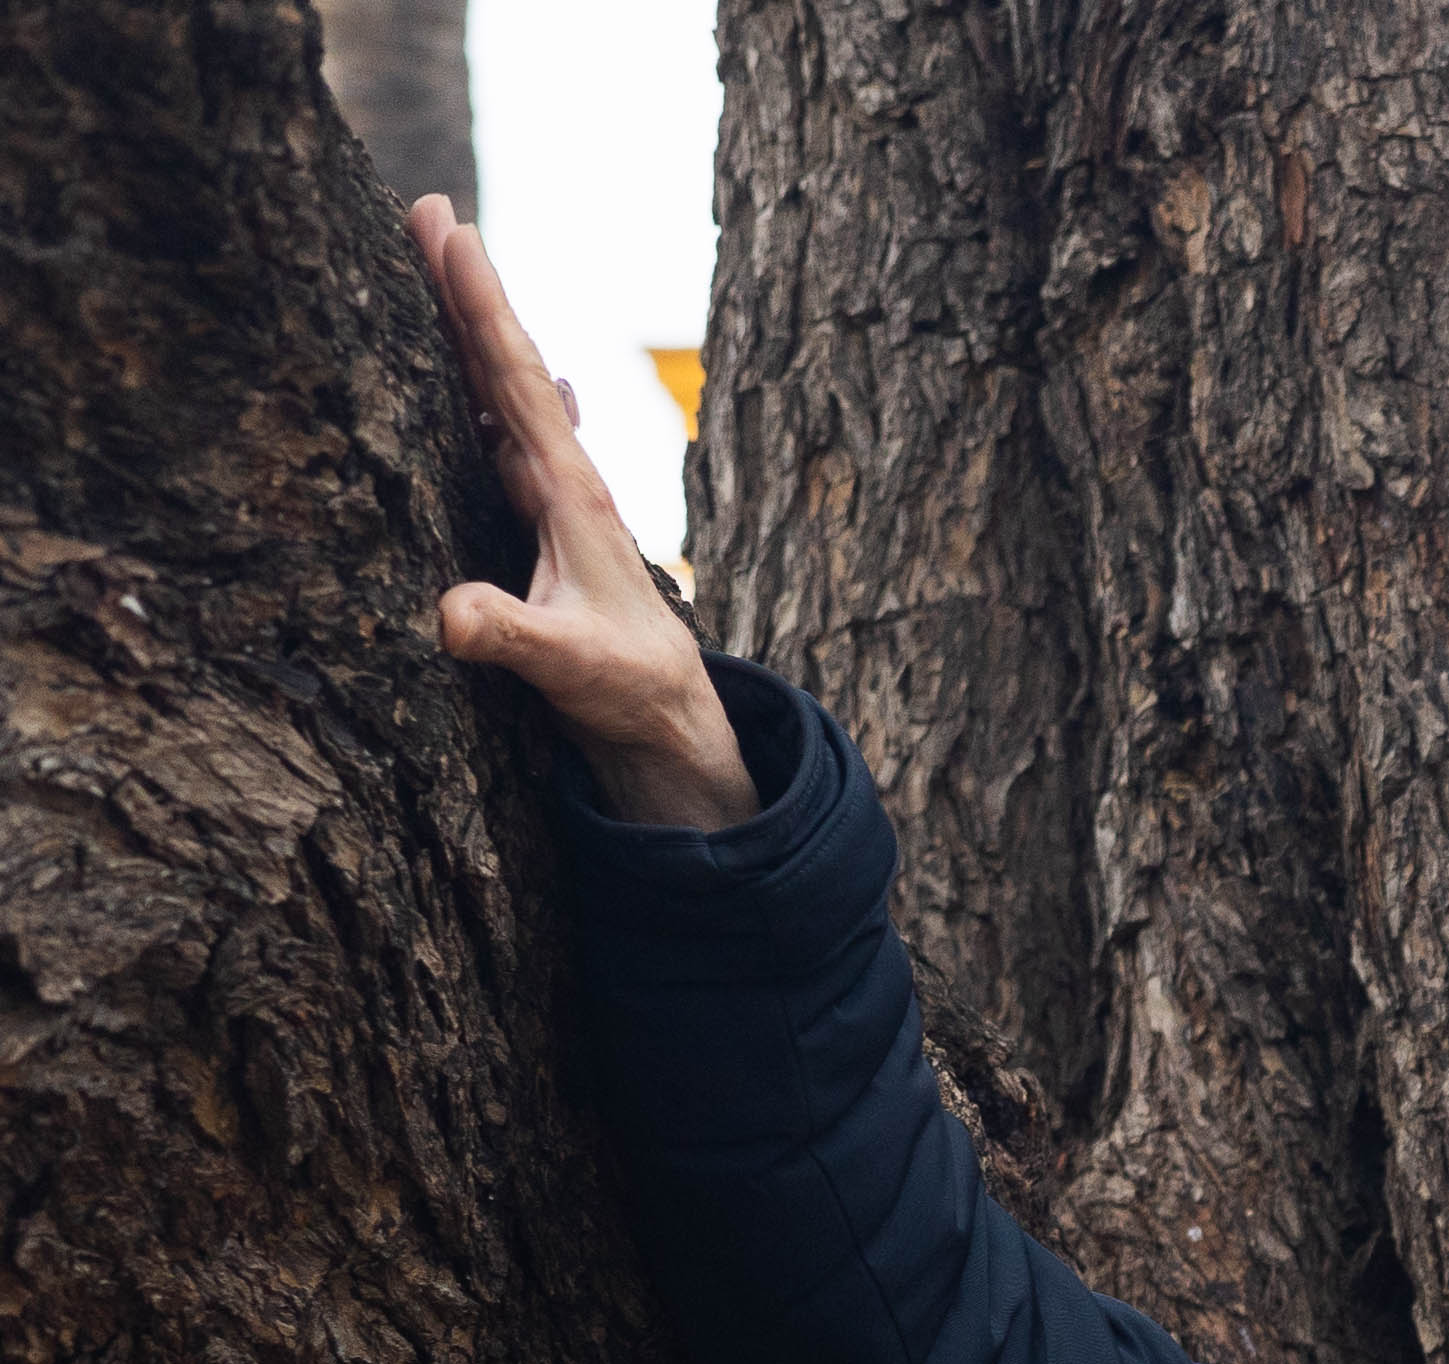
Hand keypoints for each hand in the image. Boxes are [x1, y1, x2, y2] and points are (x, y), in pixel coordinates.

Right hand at [404, 195, 757, 830]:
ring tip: (436, 261)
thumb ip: (511, 637)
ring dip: (465, 328)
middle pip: (505, 368)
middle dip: (466, 291)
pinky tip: (480, 368)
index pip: (517, 381)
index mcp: (571, 494)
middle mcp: (562, 481)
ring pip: (498, 394)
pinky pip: (496, 438)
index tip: (450, 230)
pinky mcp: (536, 524)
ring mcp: (550, 499)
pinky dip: (477, 391)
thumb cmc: (625, 689)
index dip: (480, 306)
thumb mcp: (567, 666)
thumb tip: (447, 613)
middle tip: (426, 207)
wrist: (669, 717)